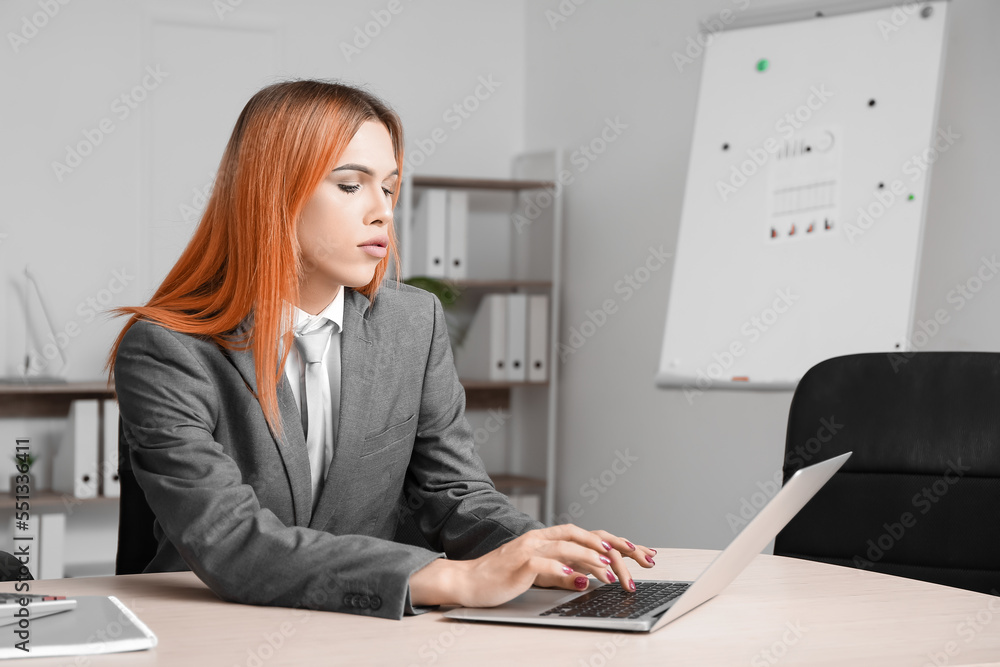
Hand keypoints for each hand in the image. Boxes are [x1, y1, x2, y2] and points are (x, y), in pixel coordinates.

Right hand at [409, 524, 656, 607]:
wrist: (469, 581)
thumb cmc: (503, 578)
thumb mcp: (540, 574)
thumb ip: (563, 573)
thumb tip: (588, 578)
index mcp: (546, 538)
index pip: (585, 534)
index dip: (612, 541)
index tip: (639, 552)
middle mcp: (539, 538)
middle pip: (581, 535)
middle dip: (611, 545)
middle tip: (637, 557)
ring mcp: (528, 548)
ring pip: (566, 546)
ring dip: (591, 559)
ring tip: (610, 572)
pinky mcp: (519, 563)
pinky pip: (543, 563)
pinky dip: (561, 569)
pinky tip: (576, 577)